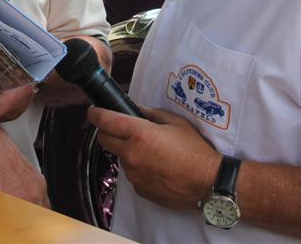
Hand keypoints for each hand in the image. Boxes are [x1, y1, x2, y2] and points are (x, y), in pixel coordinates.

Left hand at [87, 105, 221, 210]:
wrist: (207, 182)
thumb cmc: (195, 150)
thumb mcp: (175, 122)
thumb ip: (151, 114)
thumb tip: (136, 110)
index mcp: (139, 134)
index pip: (106, 121)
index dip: (95, 114)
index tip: (92, 112)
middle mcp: (131, 155)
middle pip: (104, 140)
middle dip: (106, 131)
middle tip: (118, 128)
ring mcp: (134, 174)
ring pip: (119, 158)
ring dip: (126, 151)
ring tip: (150, 150)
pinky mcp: (139, 189)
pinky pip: (132, 173)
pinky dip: (138, 167)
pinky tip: (156, 166)